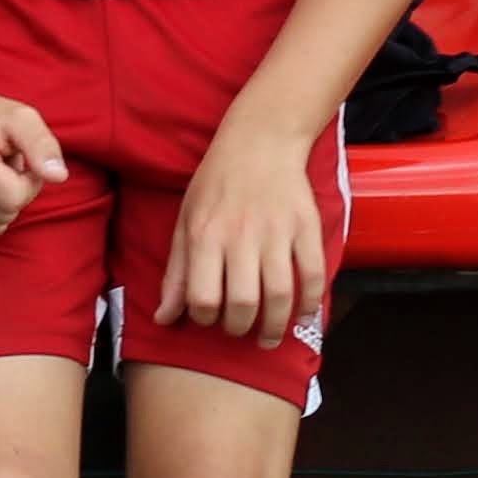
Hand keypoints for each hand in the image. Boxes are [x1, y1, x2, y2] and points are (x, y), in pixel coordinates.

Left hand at [161, 112, 328, 352]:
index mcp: (206, 235)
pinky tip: (302, 315)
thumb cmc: (216, 183)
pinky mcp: (306, 227)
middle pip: (244, 303)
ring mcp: (277, 232)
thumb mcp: (185, 221)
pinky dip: (311, 302)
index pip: (204, 297)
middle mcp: (241, 236)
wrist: (260, 140)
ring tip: (267, 336)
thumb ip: (175, 273)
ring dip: (275, 325)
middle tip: (239, 329)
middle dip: (240, 327)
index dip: (205, 318)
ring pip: (281, 294)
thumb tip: (163, 319)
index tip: (209, 318)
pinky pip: (314, 274)